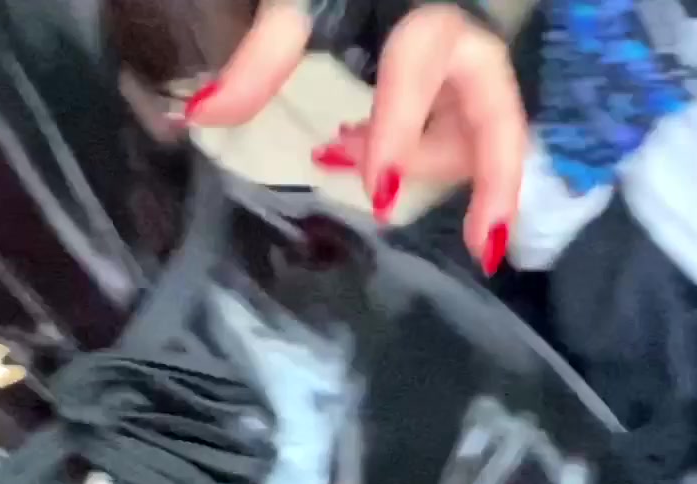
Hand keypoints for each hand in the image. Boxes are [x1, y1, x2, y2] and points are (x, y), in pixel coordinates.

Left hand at [183, 3, 526, 274]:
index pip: (418, 72)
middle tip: (483, 246)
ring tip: (349, 164)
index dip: (399, 134)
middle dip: (496, 184)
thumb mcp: (301, 6)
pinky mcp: (468, 96)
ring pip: (473, 142)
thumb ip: (259, 59)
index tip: (380, 197)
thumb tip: (199, 116)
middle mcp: (467, 47)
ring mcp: (473, 77)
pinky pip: (456, 145)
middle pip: (497, 120)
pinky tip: (374, 169)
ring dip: (420, 171)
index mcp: (429, 16)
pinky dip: (415, 165)